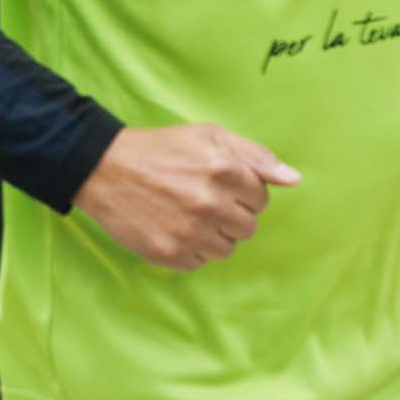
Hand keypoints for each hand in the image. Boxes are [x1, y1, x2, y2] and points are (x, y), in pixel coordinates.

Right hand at [71, 124, 301, 271]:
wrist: (105, 169)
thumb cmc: (161, 150)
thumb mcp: (210, 136)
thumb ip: (256, 156)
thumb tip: (294, 180)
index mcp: (225, 171)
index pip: (261, 199)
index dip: (242, 192)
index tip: (218, 185)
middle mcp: (211, 204)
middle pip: (247, 228)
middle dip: (230, 215)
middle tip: (201, 199)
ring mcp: (190, 232)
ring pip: (226, 249)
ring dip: (212, 235)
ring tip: (187, 215)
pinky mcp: (171, 254)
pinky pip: (200, 263)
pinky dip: (190, 249)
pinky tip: (173, 228)